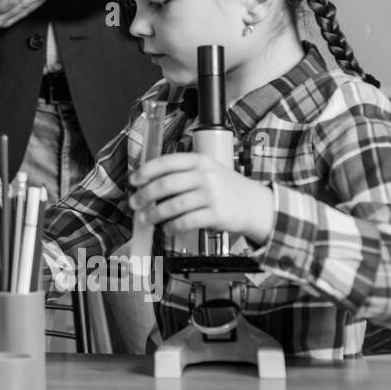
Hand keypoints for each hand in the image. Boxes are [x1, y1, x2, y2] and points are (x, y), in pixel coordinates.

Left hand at [129, 153, 274, 243]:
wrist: (257, 205)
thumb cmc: (227, 188)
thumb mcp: (209, 170)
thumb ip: (184, 172)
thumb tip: (149, 182)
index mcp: (200, 160)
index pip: (167, 162)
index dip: (146, 171)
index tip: (134, 180)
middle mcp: (205, 175)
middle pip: (166, 184)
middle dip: (145, 195)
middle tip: (134, 203)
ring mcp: (212, 194)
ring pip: (173, 205)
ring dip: (154, 214)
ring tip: (145, 218)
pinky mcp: (217, 214)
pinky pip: (186, 221)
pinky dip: (172, 227)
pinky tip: (167, 229)